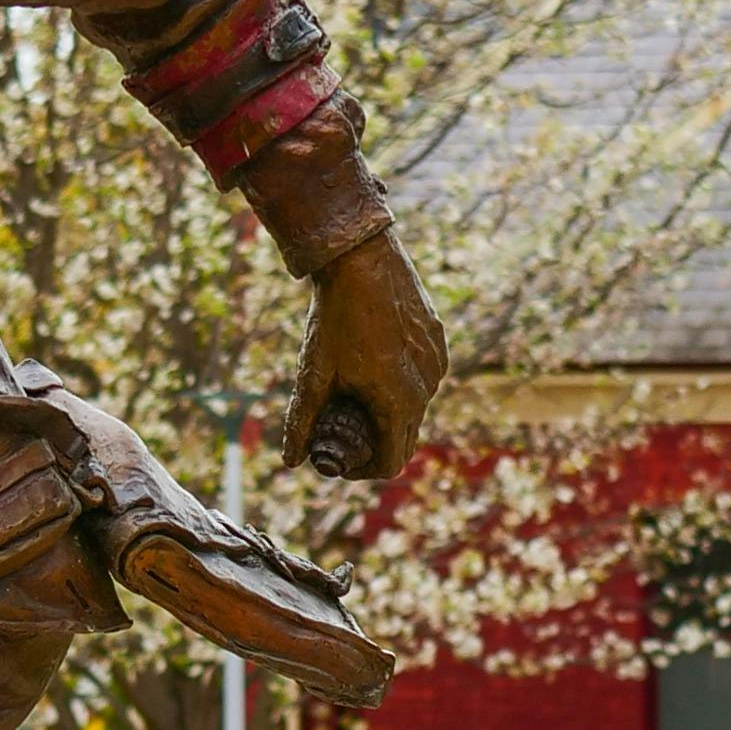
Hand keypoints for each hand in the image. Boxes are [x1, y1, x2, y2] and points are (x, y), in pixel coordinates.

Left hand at [285, 232, 443, 480]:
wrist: (360, 259)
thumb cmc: (334, 318)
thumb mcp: (312, 373)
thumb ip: (302, 422)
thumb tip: (292, 460)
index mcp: (397, 402)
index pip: (391, 462)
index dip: (364, 471)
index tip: (341, 459)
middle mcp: (426, 387)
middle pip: (406, 439)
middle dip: (375, 442)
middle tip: (343, 427)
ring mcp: (436, 363)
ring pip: (416, 406)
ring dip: (389, 410)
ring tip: (356, 388)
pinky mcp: (439, 341)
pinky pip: (424, 376)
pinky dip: (402, 382)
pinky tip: (374, 360)